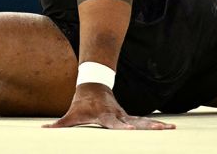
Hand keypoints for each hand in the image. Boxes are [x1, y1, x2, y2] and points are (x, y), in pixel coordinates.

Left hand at [44, 83, 175, 129]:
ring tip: (172, 129)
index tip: (132, 131)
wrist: (93, 86)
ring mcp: (125, 115)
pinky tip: (169, 128)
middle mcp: (118, 115)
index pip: (115, 124)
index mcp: (106, 116)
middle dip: (150, 126)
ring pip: (143, 121)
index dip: (123, 127)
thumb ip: (59, 124)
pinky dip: (155, 125)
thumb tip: (44, 129)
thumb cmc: (81, 104)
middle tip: (164, 129)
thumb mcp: (70, 115)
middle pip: (136, 122)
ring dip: (157, 125)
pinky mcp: (129, 117)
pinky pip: (144, 122)